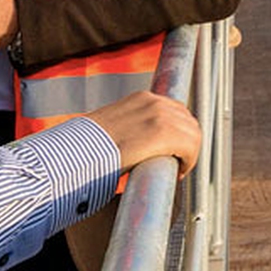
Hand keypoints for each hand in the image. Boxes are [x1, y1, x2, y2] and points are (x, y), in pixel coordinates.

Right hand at [83, 92, 201, 177]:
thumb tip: (137, 145)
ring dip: (189, 154)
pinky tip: (177, 172)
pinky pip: (191, 146)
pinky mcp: (163, 132)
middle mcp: (153, 102)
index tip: (173, 150)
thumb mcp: (114, 129)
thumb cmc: (90, 148)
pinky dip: (189, 161)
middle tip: (177, 162)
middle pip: (189, 121)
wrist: (77, 151)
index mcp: (142, 98)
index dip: (179, 132)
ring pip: (193, 134)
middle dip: (187, 143)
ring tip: (176, 169)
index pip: (176, 110)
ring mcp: (159, 114)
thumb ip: (131, 130)